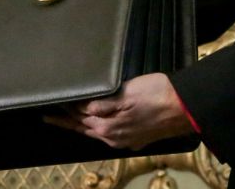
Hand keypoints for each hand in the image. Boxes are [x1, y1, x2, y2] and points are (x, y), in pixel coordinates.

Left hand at [44, 73, 194, 150]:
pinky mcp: (137, 138)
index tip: (51, 103)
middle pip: (83, 128)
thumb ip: (102, 104)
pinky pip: (110, 133)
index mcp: (108, 127)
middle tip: (47, 116)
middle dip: (65, 121)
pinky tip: (95, 122)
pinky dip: (97, 127)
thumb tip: (81, 109)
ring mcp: (126, 140)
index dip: (64, 109)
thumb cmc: (157, 94)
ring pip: (96, 132)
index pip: (78, 118)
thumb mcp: (126, 94)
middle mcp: (114, 138)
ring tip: (66, 119)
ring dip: (80, 125)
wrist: (187, 106)